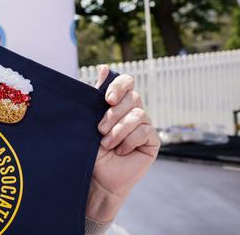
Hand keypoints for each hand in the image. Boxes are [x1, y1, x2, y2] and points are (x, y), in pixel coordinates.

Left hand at [86, 65, 160, 221]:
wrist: (97, 176)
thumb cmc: (91, 149)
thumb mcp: (90, 120)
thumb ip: (97, 95)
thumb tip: (105, 68)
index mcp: (117, 103)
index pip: (126, 82)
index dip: (119, 86)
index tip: (107, 99)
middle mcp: (132, 111)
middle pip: (132, 97)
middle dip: (113, 113)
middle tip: (100, 129)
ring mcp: (144, 125)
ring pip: (137, 114)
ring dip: (118, 130)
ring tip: (106, 143)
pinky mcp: (152, 140)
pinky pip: (144, 131)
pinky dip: (128, 141)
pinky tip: (120, 151)